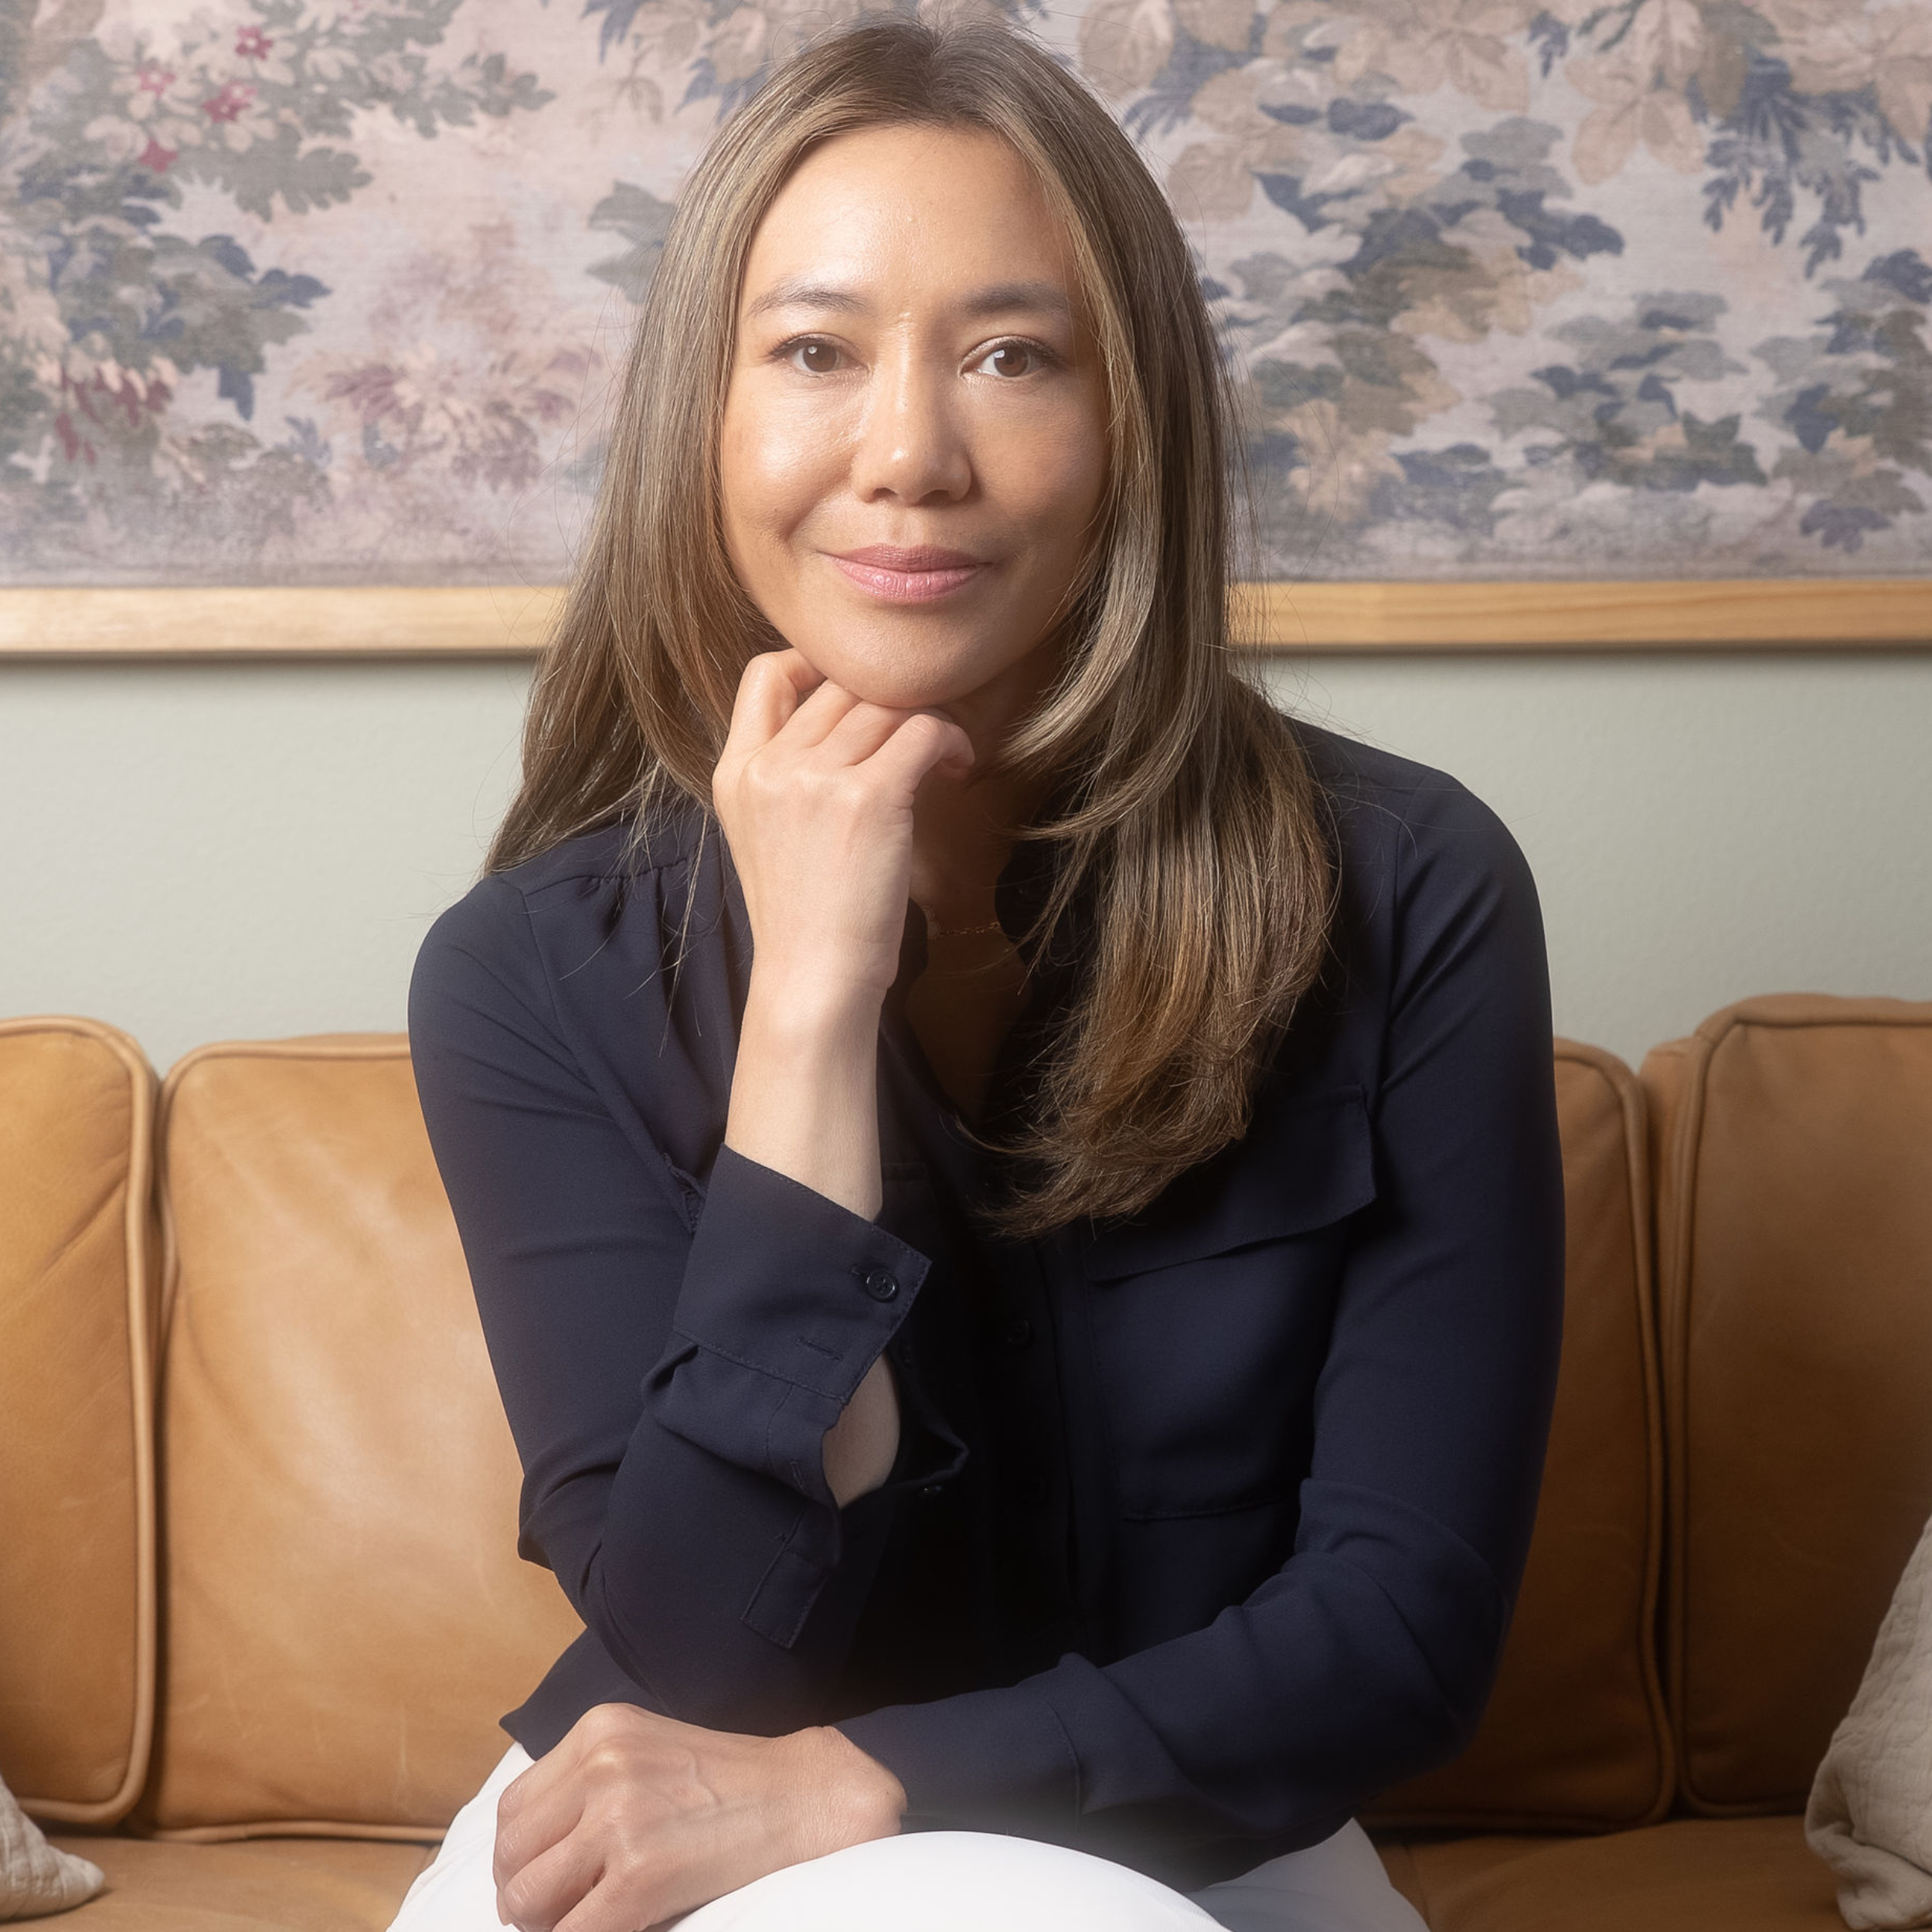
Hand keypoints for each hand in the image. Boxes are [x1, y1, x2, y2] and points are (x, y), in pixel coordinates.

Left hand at [492, 1701, 906, 1931]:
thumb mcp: (648, 1754)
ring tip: (586, 1922)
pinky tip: (618, 1929)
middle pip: (511, 1856)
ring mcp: (619, 1817)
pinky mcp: (640, 1873)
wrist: (806, 1797)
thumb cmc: (729, 1786)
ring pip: (526, 1900)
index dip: (520, 1859)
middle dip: (526, 1899)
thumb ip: (588, 1787)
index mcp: (600, 1730)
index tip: (547, 1884)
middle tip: (563, 1915)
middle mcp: (601, 1765)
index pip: (514, 1810)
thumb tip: (524, 1861)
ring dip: (546, 1925)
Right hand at [711, 648, 974, 1010]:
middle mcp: (769, 766)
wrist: (812, 981)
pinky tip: (956, 770)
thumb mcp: (765, 837)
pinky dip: (951, 742)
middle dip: (888, 701)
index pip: (765, 676)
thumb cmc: (805, 921)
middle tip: (917, 735)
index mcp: (735, 773)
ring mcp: (815, 777)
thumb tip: (849, 731)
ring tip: (943, 758)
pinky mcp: (868, 796)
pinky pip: (923, 731)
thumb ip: (786, 780)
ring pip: (886, 704)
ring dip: (927, 722)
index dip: (817, 666)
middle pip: (840, 685)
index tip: (860, 695)